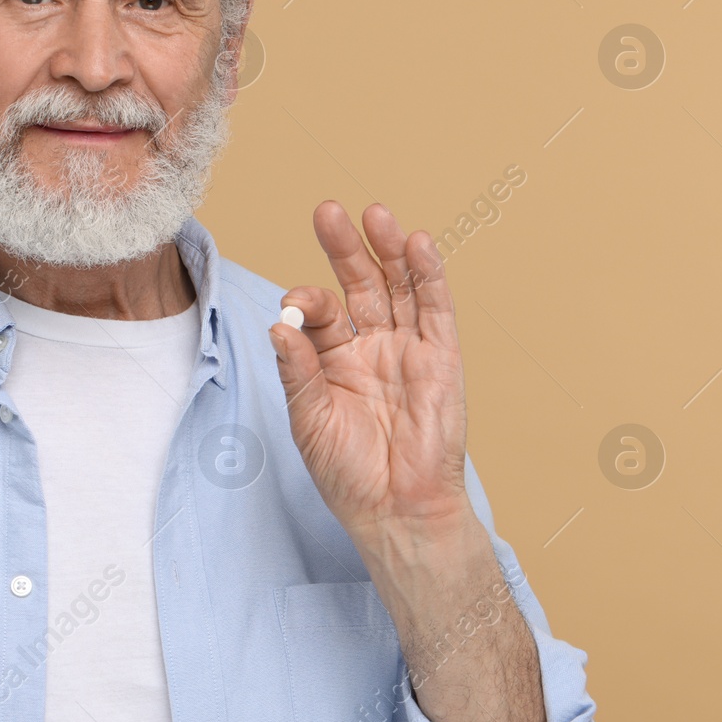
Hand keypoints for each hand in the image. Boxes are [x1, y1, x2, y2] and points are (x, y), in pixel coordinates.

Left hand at [268, 201, 471, 548]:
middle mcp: (371, 346)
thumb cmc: (347, 471)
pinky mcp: (442, 359)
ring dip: (388, 250)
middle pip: (360, 284)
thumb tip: (279, 324)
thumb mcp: (309, 418)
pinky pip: (436, 310)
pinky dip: (429, 276)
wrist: (395, 509)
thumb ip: (298, 369)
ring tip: (374, 214)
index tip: (293, 303)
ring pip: (400, 288)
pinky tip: (417, 244)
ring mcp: (409, 349)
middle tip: (327, 212)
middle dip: (344, 248)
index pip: (319, 312)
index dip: (306, 300)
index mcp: (333, 359)